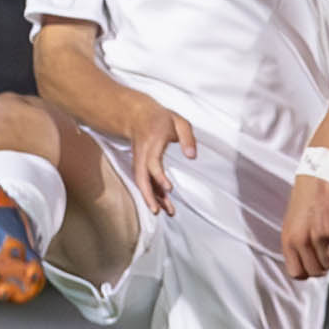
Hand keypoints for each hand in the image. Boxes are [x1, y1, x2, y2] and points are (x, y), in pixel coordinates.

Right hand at [125, 98, 196, 215]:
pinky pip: (143, 181)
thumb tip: (192, 156)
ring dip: (151, 198)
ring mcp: (139, 160)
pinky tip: (161, 203)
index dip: (158, 177)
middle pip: (141, 178)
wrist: (136, 115)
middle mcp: (142, 154)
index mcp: (152, 142)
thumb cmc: (160, 118)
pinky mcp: (139, 165)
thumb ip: (187, 138)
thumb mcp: (179, 122)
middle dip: (148, 196)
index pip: (152, 163)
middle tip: (157, 211)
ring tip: (165, 212)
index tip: (169, 188)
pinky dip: (151, 193)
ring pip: (142, 182)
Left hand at [281, 175, 328, 278]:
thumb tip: (303, 265)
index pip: (296, 273)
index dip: (304, 273)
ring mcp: (319, 238)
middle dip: (320, 270)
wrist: (315, 184)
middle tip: (322, 261)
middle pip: (314, 272)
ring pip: (328, 265)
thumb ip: (294, 248)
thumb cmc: (301, 204)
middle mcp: (302, 242)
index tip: (309, 268)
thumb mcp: (289, 227)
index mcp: (288, 241)